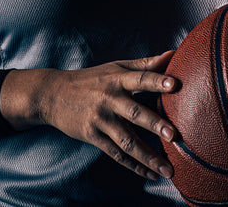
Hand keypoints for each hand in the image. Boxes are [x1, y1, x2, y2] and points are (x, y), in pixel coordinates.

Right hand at [1, 51, 179, 181]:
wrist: (52, 94)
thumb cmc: (92, 79)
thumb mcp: (115, 67)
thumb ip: (145, 64)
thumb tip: (174, 54)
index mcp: (117, 79)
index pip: (140, 78)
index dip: (156, 80)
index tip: (174, 84)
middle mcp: (108, 98)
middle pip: (134, 112)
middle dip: (154, 124)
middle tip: (174, 135)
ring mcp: (99, 119)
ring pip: (126, 140)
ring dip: (148, 156)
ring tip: (168, 169)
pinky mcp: (92, 135)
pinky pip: (115, 153)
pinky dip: (133, 165)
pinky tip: (150, 173)